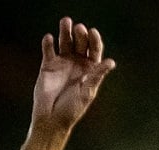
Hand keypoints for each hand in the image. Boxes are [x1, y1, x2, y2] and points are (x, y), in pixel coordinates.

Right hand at [33, 17, 116, 132]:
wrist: (52, 117)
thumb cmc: (73, 109)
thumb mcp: (87, 92)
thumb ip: (97, 76)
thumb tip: (110, 62)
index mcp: (91, 70)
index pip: (94, 50)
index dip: (95, 40)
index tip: (93, 32)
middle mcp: (78, 64)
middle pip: (80, 43)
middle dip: (80, 34)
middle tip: (79, 28)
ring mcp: (63, 63)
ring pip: (65, 42)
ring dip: (65, 32)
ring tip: (65, 22)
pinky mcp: (48, 65)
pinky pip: (48, 50)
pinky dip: (48, 43)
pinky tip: (49, 38)